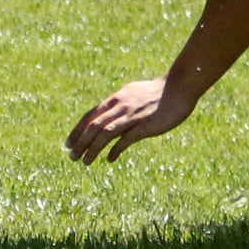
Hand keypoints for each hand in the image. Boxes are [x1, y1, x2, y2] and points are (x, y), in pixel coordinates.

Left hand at [65, 75, 198, 164]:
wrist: (179, 87)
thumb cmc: (156, 92)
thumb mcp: (132, 94)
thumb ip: (119, 105)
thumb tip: (107, 117)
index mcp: (116, 99)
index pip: (90, 116)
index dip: (78, 130)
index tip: (69, 143)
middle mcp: (120, 106)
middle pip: (94, 125)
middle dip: (81, 142)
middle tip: (72, 156)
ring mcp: (132, 115)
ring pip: (106, 133)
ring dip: (92, 148)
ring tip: (85, 162)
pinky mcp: (145, 125)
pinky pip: (126, 139)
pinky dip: (115, 150)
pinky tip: (109, 159)